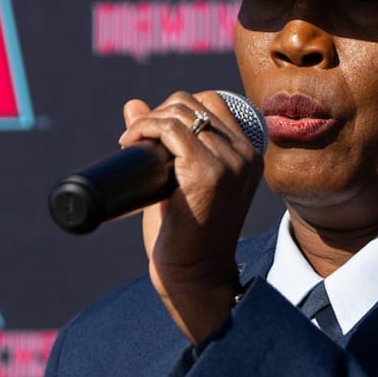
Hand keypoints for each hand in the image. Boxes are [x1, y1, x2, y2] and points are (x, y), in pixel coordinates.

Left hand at [120, 91, 263, 343]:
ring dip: (149, 121)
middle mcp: (244, 154)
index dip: (176, 110)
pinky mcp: (208, 172)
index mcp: (247, 154)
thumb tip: (132, 103)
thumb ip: (163, 141)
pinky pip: (171, 129)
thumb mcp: (177, 179)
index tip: (152, 134)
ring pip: (181, 112)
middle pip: (195, 102)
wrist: (194, 274)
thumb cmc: (185, 234)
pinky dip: (145, 129)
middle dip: (160, 114)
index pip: (212, 102)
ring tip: (131, 143)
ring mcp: (229, 162)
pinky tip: (130, 142)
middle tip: (137, 140)